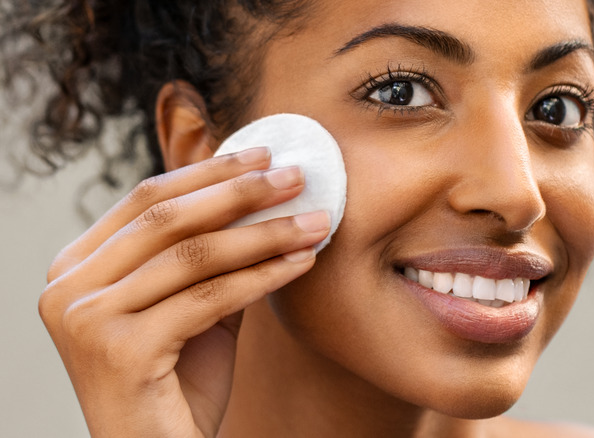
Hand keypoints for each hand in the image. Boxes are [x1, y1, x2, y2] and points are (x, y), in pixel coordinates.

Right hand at [38, 148, 330, 436]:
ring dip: (265, 233)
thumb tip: (264, 197)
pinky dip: (263, 276)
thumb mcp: (191, 305)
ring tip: (316, 221)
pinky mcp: (119, 351)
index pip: (146, 200)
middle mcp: (68, 289)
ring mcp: (86, 320)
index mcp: (76, 267)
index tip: (263, 156)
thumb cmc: (176, 382)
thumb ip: (210, 256)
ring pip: (193, 256)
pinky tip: (302, 262)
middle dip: (241, 192)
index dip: (208, 173)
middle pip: (168, 219)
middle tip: (296, 176)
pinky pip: (209, 298)